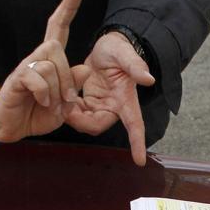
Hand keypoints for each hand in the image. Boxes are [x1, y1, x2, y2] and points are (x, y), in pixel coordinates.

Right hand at [0, 0, 90, 142]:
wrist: (12, 127)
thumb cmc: (37, 113)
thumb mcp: (64, 104)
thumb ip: (74, 87)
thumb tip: (85, 68)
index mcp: (50, 61)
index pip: (59, 28)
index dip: (68, 8)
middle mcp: (36, 58)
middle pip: (55, 47)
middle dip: (67, 75)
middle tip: (67, 99)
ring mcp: (25, 67)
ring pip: (48, 63)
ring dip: (57, 88)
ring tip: (52, 104)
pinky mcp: (16, 79)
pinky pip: (35, 76)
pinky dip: (44, 93)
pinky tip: (42, 102)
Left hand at [66, 32, 155, 164]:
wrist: (106, 48)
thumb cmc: (118, 49)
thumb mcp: (125, 54)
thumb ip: (135, 66)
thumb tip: (148, 79)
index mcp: (126, 99)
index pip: (135, 125)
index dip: (137, 143)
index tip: (140, 161)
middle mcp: (115, 108)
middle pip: (97, 125)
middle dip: (81, 121)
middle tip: (65, 109)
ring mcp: (101, 107)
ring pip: (85, 121)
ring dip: (72, 114)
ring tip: (61, 99)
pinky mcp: (90, 103)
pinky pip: (78, 113)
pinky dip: (68, 107)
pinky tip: (62, 96)